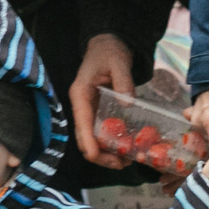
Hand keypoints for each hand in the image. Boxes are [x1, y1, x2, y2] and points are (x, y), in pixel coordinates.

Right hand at [70, 33, 136, 163]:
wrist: (108, 44)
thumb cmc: (110, 51)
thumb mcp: (118, 62)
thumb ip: (123, 81)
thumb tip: (127, 104)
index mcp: (80, 95)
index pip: (82, 126)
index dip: (91, 145)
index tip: (105, 158)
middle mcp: (81, 107)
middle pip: (84, 140)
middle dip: (101, 156)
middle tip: (123, 164)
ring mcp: (88, 111)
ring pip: (91, 141)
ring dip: (106, 154)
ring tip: (127, 160)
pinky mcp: (97, 112)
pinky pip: (100, 134)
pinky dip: (110, 144)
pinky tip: (126, 148)